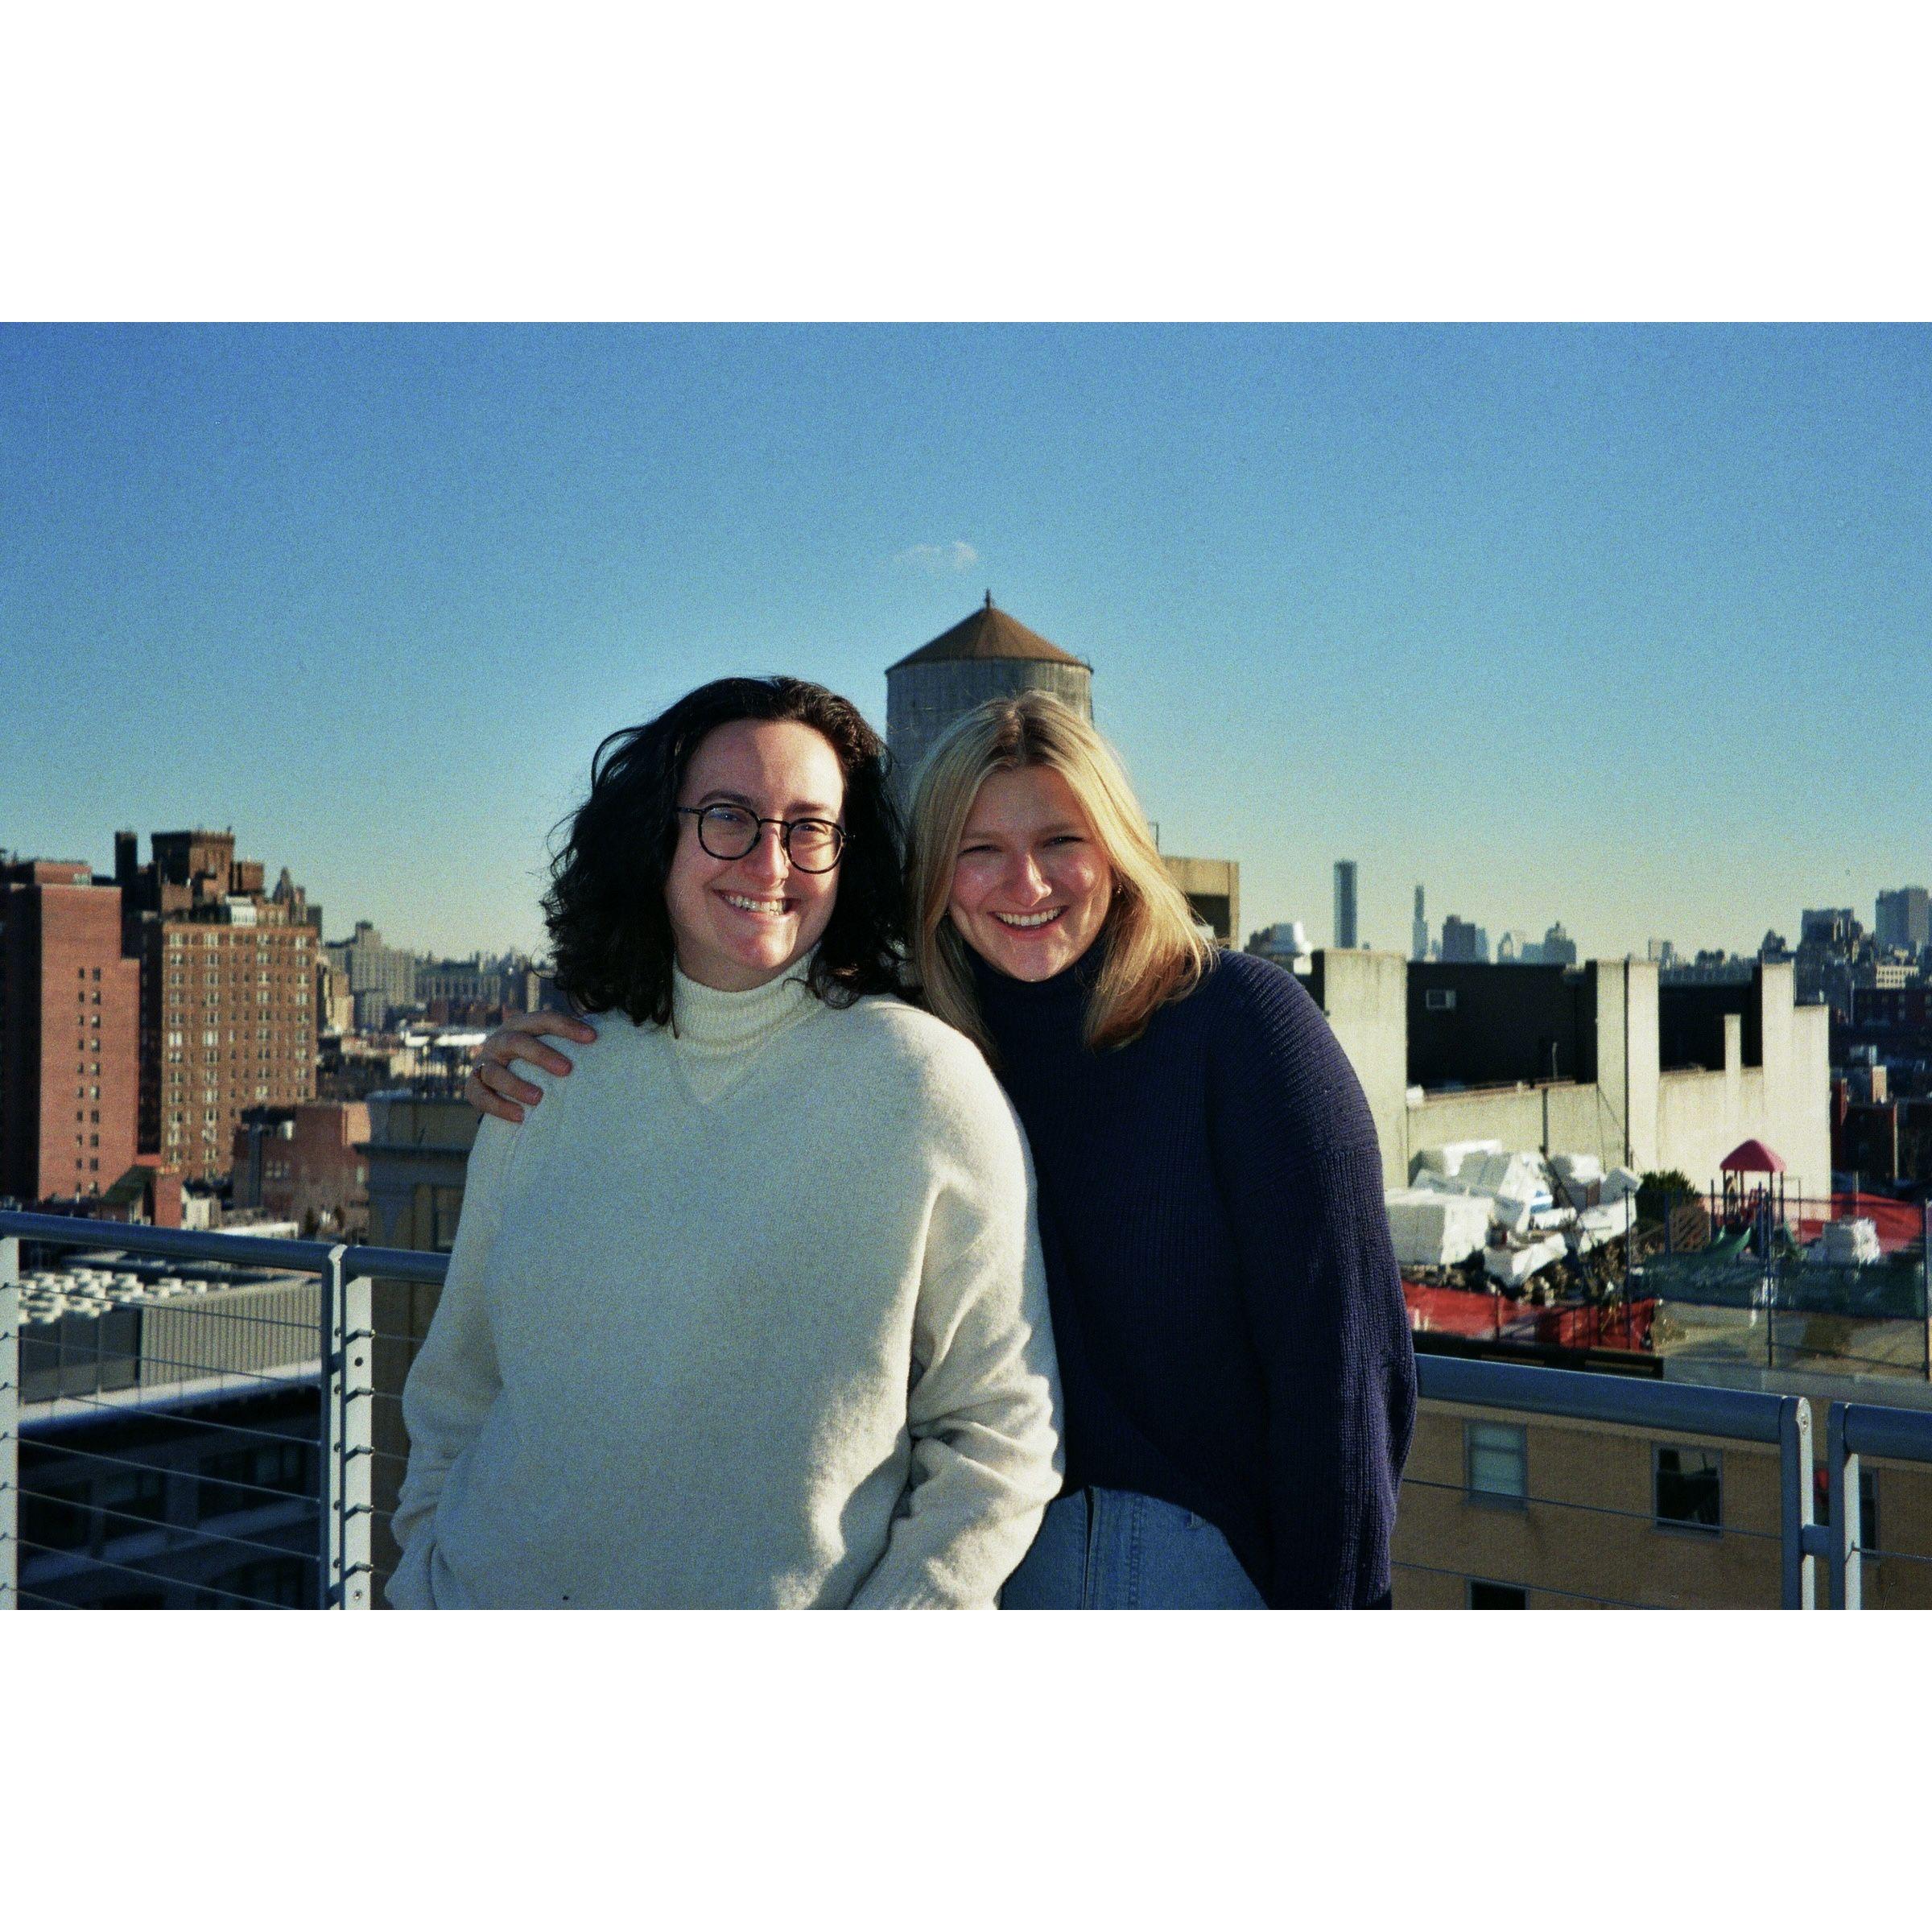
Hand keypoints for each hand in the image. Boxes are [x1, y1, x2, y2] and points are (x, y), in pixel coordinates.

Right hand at [465, 1011, 597, 1122]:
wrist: (494, 1075)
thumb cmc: (533, 1060)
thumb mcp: (547, 1045)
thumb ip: (568, 1043)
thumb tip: (611, 1042)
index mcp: (520, 1025)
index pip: (544, 1020)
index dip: (567, 1027)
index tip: (593, 1038)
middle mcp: (499, 1040)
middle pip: (517, 1042)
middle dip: (542, 1055)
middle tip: (567, 1070)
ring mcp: (484, 1063)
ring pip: (495, 1071)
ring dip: (517, 1085)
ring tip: (540, 1099)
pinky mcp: (472, 1086)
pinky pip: (479, 1096)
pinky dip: (498, 1106)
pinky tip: (520, 1117)